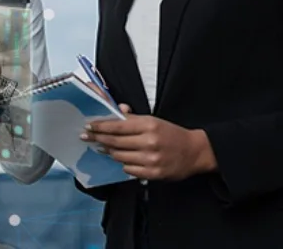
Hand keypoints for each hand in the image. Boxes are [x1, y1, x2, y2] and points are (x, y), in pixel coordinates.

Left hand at [81, 106, 216, 180]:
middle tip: (88, 137)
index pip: (118, 125)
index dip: (101, 126)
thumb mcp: (154, 120)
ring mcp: (151, 159)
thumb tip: (118, 109)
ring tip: (103, 148)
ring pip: (120, 156)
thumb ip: (133, 117)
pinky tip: (122, 159)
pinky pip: (129, 169)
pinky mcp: (153, 173)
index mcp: (149, 124)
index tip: (89, 126)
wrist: (194, 152)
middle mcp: (149, 141)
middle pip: (115, 141)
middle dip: (99, 139)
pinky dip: (124, 164)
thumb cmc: (172, 134)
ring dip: (109, 152)